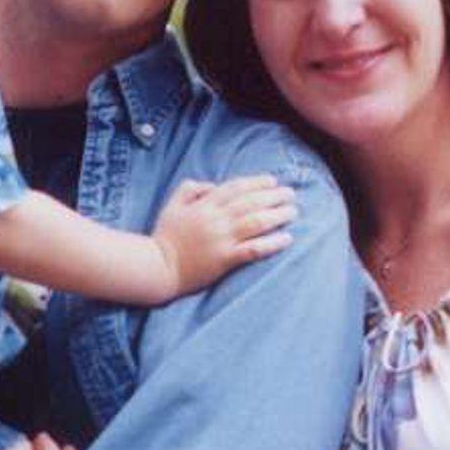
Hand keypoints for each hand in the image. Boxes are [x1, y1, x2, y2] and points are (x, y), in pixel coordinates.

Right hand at [151, 176, 296, 296]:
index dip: (257, 182)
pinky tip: (287, 238)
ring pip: (256, 222)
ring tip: (293, 212)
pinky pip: (253, 249)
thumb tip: (213, 185)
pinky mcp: (225, 260)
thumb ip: (191, 188)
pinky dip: (272, 243)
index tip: (273, 181)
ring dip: (278, 215)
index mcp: (204, 205)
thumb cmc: (165, 236)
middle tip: (291, 194)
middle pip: (251, 202)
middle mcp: (216, 219)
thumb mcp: (172, 205)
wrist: (157, 268)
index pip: (236, 187)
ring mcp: (221, 240)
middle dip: (274, 196)